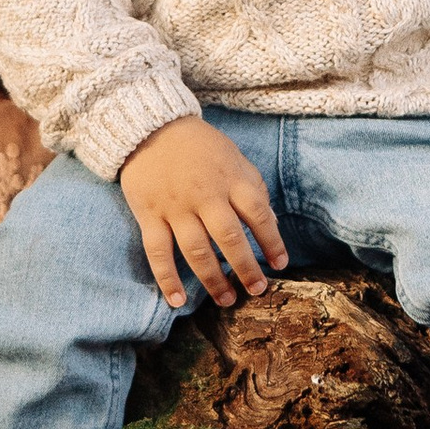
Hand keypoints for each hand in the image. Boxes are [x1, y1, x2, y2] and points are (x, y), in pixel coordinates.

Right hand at [119, 118, 287, 312]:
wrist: (150, 127)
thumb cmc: (199, 146)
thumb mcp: (233, 158)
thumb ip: (252, 188)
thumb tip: (269, 222)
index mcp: (230, 179)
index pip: (257, 213)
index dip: (272, 240)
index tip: (280, 264)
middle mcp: (204, 195)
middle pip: (229, 237)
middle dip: (245, 268)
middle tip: (257, 290)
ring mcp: (175, 207)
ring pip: (196, 250)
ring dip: (212, 279)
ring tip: (227, 300)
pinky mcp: (149, 215)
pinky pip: (158, 252)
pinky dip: (167, 279)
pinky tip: (177, 301)